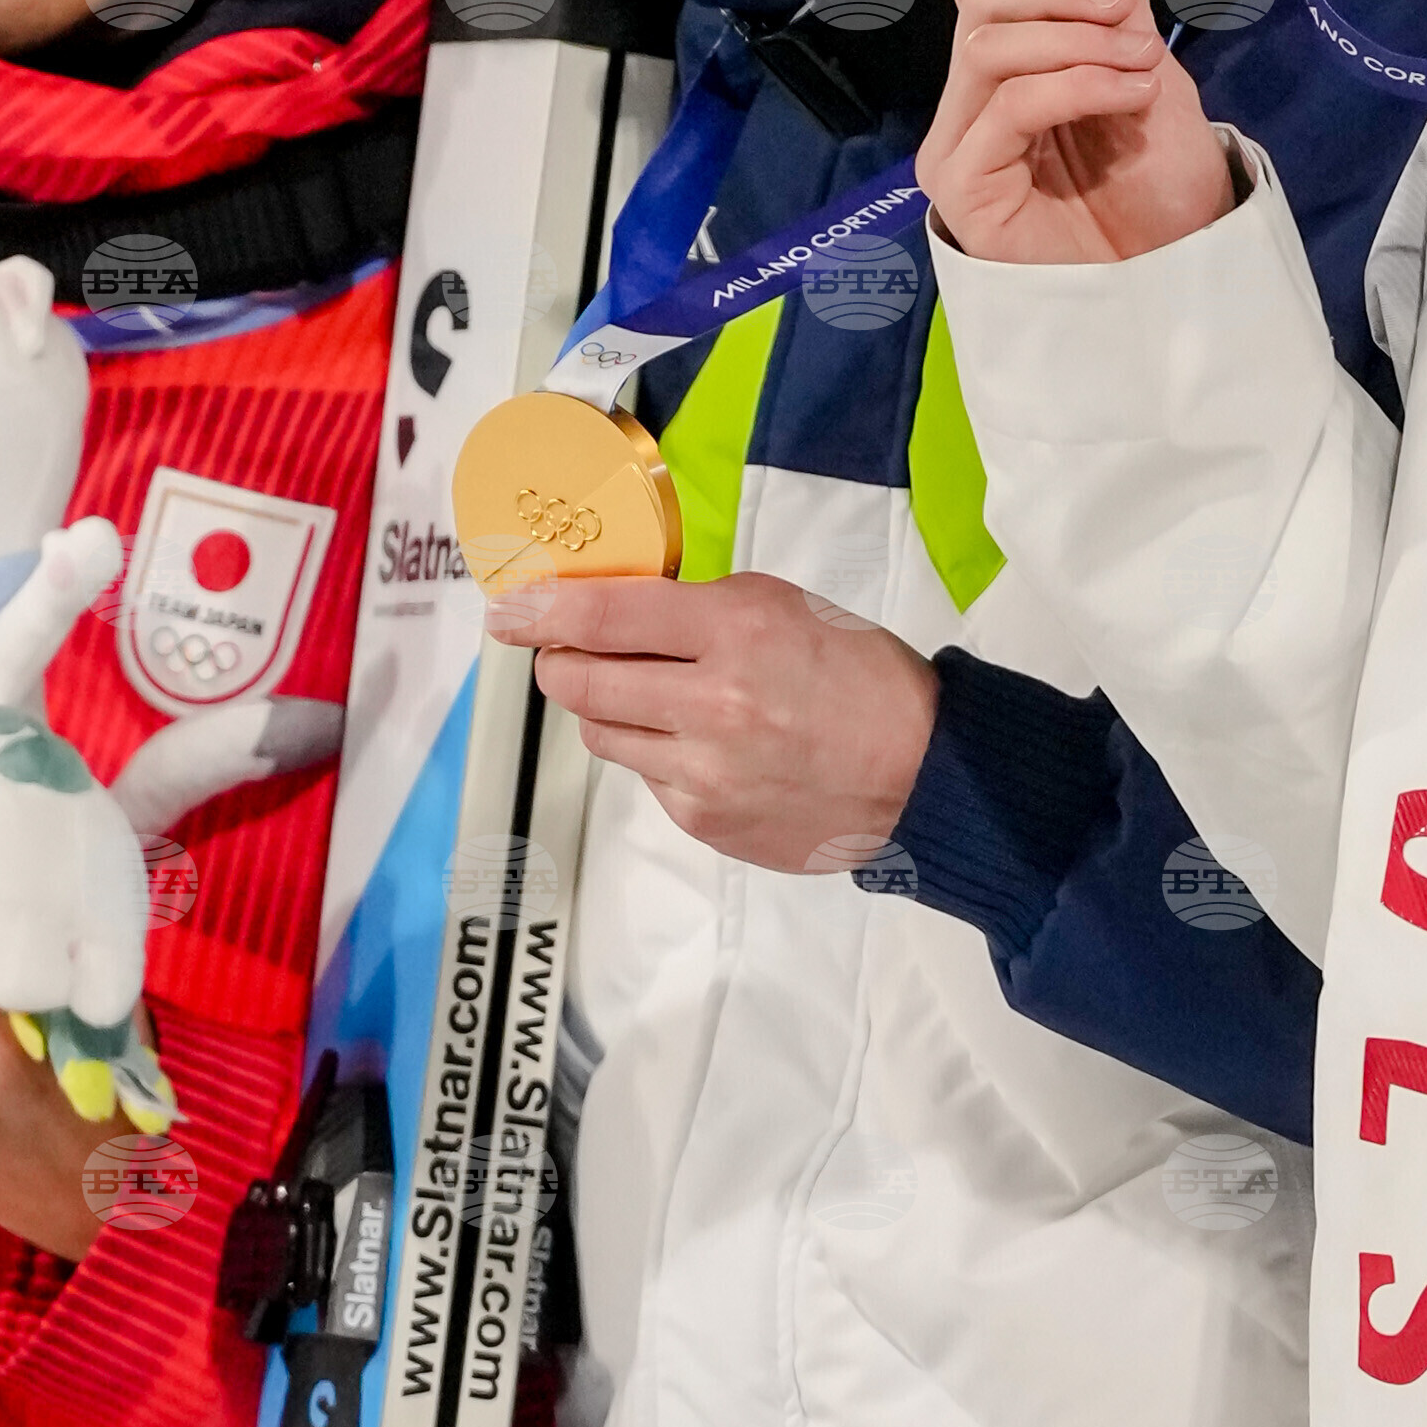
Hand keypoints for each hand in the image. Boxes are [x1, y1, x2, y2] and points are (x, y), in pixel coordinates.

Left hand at [483, 560, 937, 872]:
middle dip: (559, 660)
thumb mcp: (781, 607)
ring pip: (601, 733)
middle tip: (564, 651)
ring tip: (657, 697)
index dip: (540, 610)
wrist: (919, 772)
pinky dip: (658, 755)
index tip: (507, 610)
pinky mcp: (705, 820)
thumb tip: (610, 609)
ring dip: (609, 708)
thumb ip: (694, 606)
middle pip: (579, 681)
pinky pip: (646, 777)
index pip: (603, 616)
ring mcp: (704, 772)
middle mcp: (712, 705)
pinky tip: (707, 746)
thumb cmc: (856, 678)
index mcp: (735, 631)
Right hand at [919, 0, 1240, 268]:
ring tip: (1139, 66)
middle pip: (979, 1)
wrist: (1176, 269)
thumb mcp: (1143, 65)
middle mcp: (967, 101)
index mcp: (1001, 62)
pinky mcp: (964, 189)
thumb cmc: (1158, 180)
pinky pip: (1012, 105)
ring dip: (1078, 41)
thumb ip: (1114, 0)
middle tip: (1125, 10)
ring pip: (989, 46)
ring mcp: (958, 146)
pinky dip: (1079, 84)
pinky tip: (1132, 95)